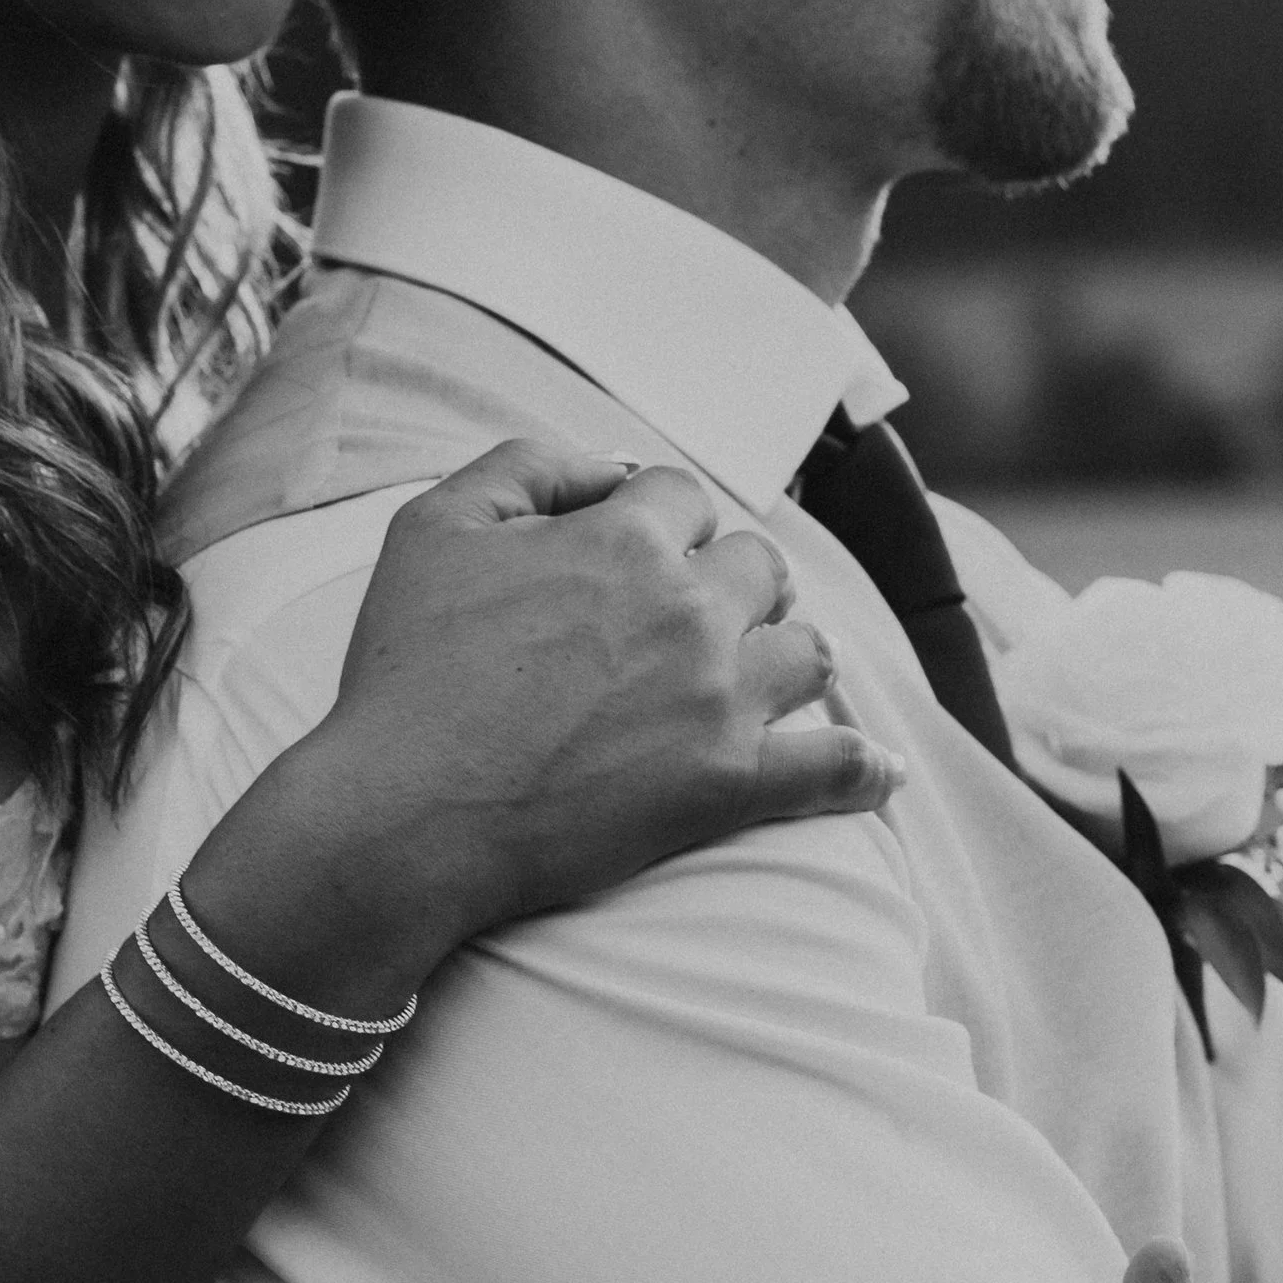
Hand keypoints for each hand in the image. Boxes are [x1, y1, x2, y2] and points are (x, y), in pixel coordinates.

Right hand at [223, 439, 902, 985]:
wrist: (404, 816)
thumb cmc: (405, 673)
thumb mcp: (436, 526)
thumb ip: (527, 467)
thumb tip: (612, 466)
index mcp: (624, 539)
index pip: (683, 496)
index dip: (658, 520)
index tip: (635, 555)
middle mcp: (689, 609)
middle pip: (758, 565)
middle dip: (732, 580)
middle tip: (699, 614)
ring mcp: (719, 700)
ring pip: (809, 651)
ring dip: (790, 651)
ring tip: (767, 670)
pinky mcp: (730, 787)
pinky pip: (831, 769)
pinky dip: (861, 768)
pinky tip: (878, 772)